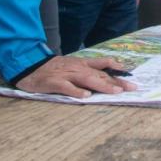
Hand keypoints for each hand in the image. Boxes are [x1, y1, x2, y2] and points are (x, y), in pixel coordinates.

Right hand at [16, 55, 135, 97]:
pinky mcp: (54, 82)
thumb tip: (105, 75)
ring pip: (87, 79)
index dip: (117, 71)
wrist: (29, 64)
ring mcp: (66, 74)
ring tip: (115, 92)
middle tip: (131, 88)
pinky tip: (86, 97)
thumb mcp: (72, 64)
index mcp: (81, 63)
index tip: (131, 76)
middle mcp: (77, 67)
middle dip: (116, 81)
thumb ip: (87, 69)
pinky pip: (67, 87)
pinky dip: (76, 91)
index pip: (103, 66)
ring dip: (102, 85)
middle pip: (99, 74)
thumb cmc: (53, 67)